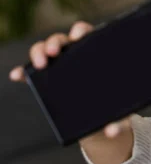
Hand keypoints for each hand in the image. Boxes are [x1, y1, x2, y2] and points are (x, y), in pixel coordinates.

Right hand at [8, 21, 132, 144]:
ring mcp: (60, 66)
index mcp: (97, 55)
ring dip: (38, 52)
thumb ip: (118, 123)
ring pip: (45, 50)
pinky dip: (23, 72)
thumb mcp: (119, 116)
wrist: (100, 123)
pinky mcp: (47, 81)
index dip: (82, 31)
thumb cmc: (114, 111)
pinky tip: (17, 75)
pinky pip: (31, 73)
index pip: (88, 35)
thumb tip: (112, 132)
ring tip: (39, 65)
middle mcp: (77, 56)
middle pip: (63, 40)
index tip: (78, 36)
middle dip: (56, 42)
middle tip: (55, 53)